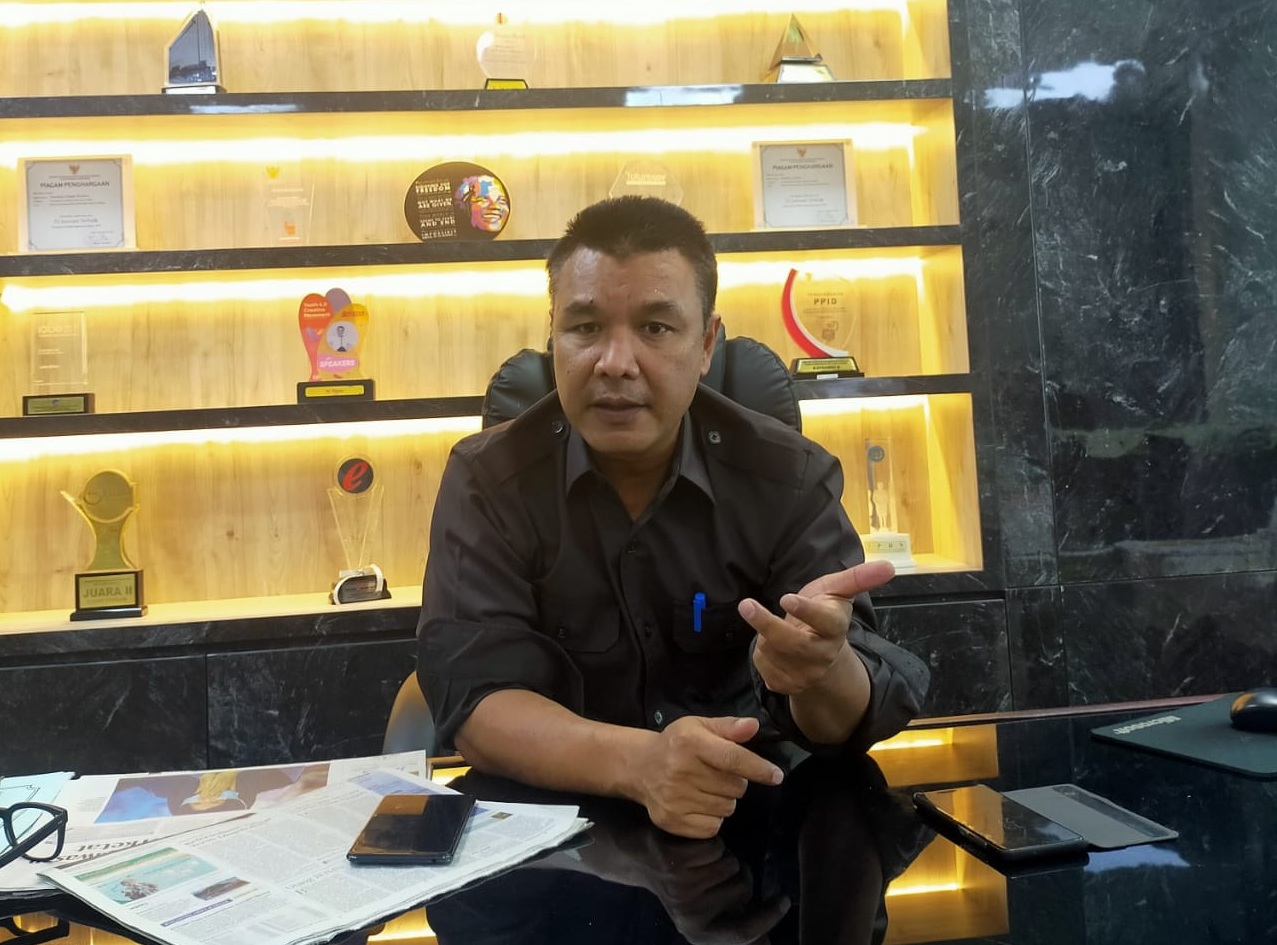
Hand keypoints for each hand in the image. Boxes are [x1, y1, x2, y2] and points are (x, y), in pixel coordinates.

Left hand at [630, 833, 788, 944]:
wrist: (634, 855)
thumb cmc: (679, 883)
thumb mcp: (703, 911)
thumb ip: (735, 925)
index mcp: (698, 931)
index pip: (744, 933)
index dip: (769, 918)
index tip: (784, 901)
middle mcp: (689, 914)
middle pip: (744, 887)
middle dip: (738, 873)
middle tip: (711, 870)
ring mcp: (680, 887)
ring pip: (731, 863)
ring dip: (722, 856)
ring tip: (698, 858)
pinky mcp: (673, 860)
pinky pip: (716, 846)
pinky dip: (709, 841)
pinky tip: (690, 846)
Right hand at [632, 716, 783, 838]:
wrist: (640, 767)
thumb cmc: (676, 744)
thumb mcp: (699, 726)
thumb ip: (728, 727)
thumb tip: (754, 726)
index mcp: (690, 743)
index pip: (733, 758)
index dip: (758, 768)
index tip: (776, 775)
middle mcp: (681, 771)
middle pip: (735, 787)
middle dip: (735, 781)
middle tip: (717, 773)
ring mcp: (676, 799)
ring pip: (727, 808)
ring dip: (724, 799)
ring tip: (706, 787)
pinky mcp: (673, 821)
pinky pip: (713, 826)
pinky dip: (713, 818)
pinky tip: (699, 803)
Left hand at [740, 560, 894, 696]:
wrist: (820, 653)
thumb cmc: (825, 613)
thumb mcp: (838, 591)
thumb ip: (859, 578)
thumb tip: (889, 565)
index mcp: (835, 628)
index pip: (824, 621)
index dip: (806, 611)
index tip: (787, 598)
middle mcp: (822, 655)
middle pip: (792, 643)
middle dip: (767, 624)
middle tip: (746, 605)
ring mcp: (804, 674)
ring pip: (771, 650)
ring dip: (765, 634)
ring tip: (774, 624)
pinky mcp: (786, 685)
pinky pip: (762, 664)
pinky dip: (762, 651)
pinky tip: (773, 645)